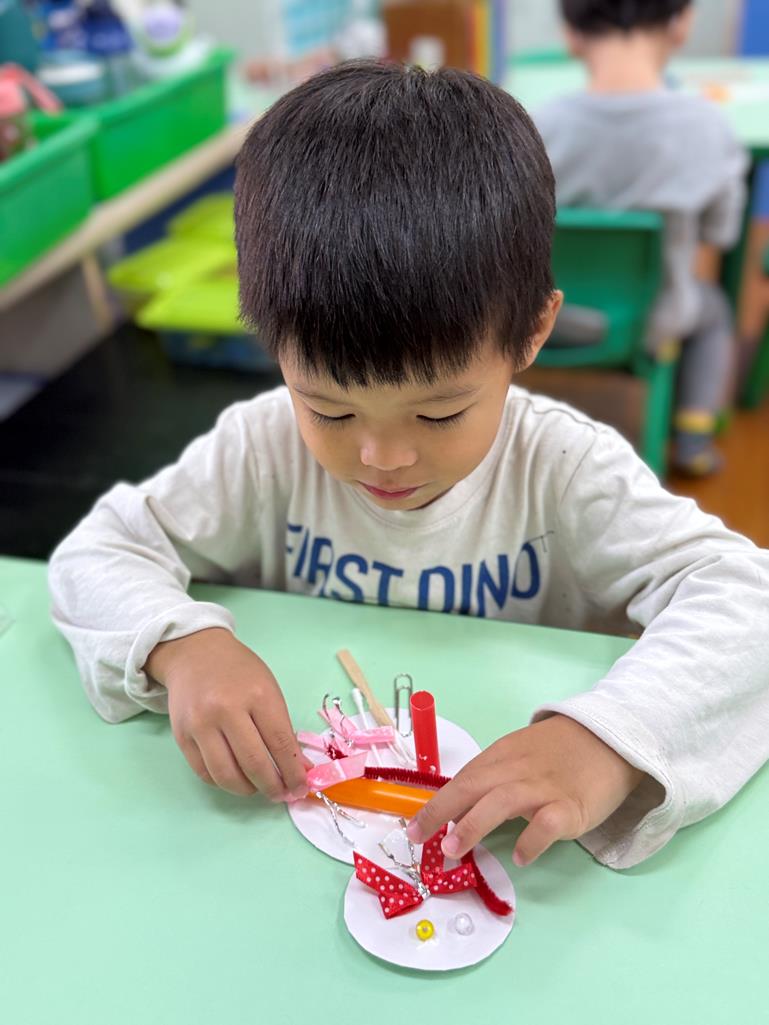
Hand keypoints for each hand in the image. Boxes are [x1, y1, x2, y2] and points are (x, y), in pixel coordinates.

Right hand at [146, 628, 307, 800]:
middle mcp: (227, 710)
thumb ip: (282, 728)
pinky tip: (235, 778)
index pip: (280, 743)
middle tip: (280, 794)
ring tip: (258, 789)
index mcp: (257, 695)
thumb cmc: (239, 670)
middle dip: (272, 787)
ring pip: (226, 774)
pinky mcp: (182, 736)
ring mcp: (200, 724)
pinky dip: (223, 782)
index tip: (300, 787)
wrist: (195, 653)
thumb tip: (297, 767)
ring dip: (247, 790)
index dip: (293, 771)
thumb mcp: (268, 689)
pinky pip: (204, 772)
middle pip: (254, 763)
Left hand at [406, 714, 644, 865]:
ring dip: (473, 825)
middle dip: (440, 811)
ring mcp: (544, 787)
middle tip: (420, 838)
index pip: (463, 779)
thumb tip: (460, 807)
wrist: (610, 740)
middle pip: (472, 786)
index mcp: (502, 756)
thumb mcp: (521, 755)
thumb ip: (494, 777)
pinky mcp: (572, 806)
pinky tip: (521, 858)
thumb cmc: (561, 752)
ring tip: (453, 849)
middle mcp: (517, 769)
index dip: (436, 803)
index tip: (414, 827)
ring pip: (501, 802)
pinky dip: (531, 839)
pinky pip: (547, 824)